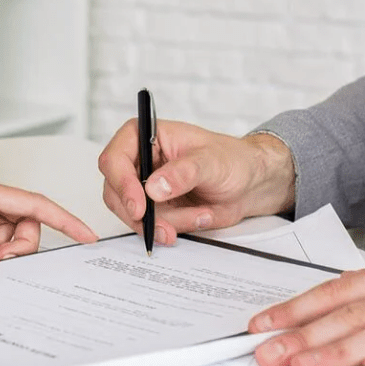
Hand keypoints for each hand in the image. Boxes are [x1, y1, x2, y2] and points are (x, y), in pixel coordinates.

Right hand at [98, 119, 294, 243]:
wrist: (249, 183)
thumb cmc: (232, 159)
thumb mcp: (211, 161)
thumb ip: (183, 173)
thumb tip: (153, 187)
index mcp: (145, 136)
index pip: (115, 159)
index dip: (121, 183)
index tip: (139, 206)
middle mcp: (138, 161)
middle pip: (115, 191)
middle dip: (141, 213)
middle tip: (164, 228)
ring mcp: (143, 187)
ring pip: (130, 214)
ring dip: (161, 223)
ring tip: (197, 217)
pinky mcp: (153, 208)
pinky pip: (148, 226)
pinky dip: (170, 230)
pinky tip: (196, 219)